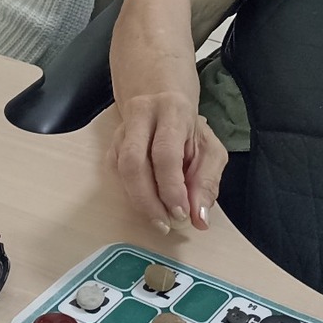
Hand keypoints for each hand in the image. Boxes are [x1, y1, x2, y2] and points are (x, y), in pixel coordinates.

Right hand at [108, 90, 225, 233]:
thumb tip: (199, 219)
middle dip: (148, 200)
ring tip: (158, 218)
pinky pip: (115, 174)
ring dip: (138, 200)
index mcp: (172, 112)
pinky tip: (147, 202)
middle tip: (165, 223)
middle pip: (133, 162)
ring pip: (120, 169)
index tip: (181, 214)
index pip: (165, 153)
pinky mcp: (112, 144)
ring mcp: (122, 129)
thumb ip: (207, 183)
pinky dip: (130, 194)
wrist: (162, 99)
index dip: (171, 188)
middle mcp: (142, 115)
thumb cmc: (190, 130)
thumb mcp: (211, 151)